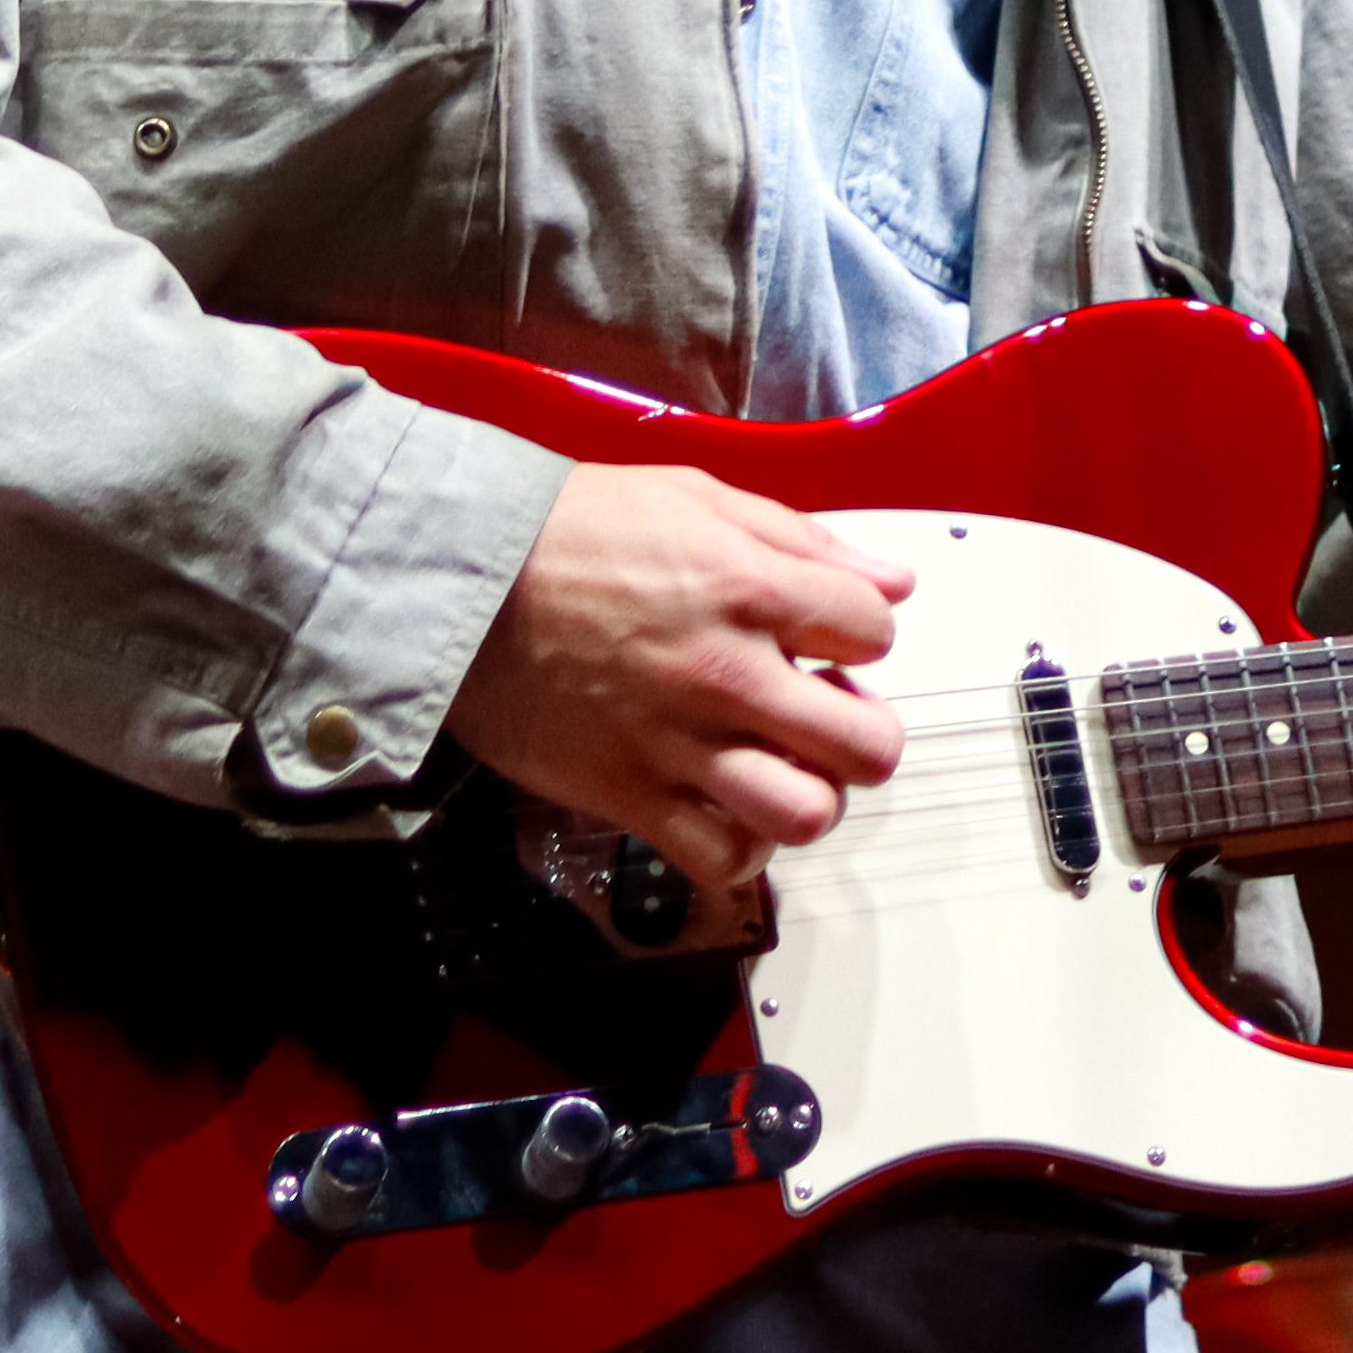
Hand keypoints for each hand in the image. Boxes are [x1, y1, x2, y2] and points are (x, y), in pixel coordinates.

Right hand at [441, 464, 911, 887]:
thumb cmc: (569, 530)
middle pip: (868, 745)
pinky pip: (720, 858)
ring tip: (781, 767)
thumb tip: (891, 580)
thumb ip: (801, 538)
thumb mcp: (694, 495)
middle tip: (823, 713)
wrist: (460, 579)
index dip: (862, 633)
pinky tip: (727, 807)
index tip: (828, 635)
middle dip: (862, 731)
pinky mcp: (629, 793)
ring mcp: (679, 741)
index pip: (876, 630)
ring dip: (809, 796)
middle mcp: (727, 671)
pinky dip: (738, 847)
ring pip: (806, 814)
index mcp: (750, 586)